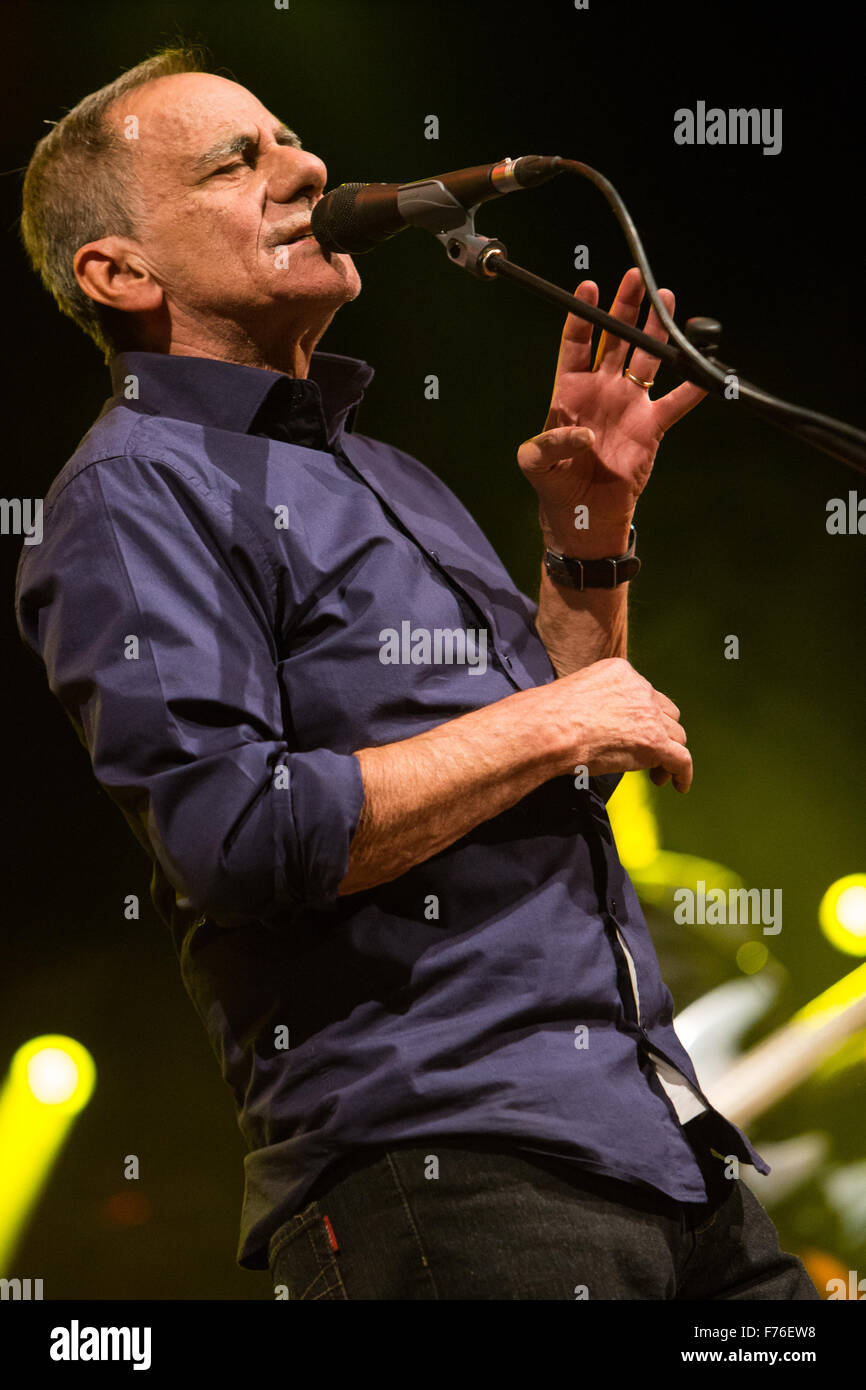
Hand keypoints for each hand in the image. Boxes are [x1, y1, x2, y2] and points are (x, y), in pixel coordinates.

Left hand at [517, 268, 707, 556]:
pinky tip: (704, 368)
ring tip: (666, 300)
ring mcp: (629, 405)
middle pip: (615, 339)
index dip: (582, 315)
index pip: (576, 343)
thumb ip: (549, 443)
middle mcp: (601, 390)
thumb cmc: (554, 487)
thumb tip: (582, 434)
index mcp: (569, 391)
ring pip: (646, 359)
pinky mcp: (651, 426)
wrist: (584, 516)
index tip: (588, 288)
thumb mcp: (535, 464)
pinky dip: (692, 388)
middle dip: (625, 308)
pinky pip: (676, 402)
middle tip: (634, 279)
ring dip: (656, 332)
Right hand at [547, 656, 692, 792]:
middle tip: (646, 752)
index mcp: (621, 671)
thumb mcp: (576, 693)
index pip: (644, 693)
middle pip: (666, 712)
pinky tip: (678, 785)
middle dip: (660, 731)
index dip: (643, 715)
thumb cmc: (550, 717)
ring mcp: (650, 715)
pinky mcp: (655, 742)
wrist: (550, 729)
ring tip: (657, 774)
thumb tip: (595, 723)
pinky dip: (683, 773)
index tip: (633, 731)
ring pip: (677, 735)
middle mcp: (641, 689)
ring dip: (669, 753)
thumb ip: (596, 700)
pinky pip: (681, 759)